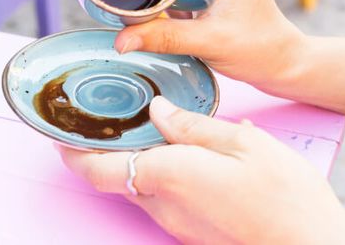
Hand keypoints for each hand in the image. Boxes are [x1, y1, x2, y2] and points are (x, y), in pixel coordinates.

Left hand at [59, 97, 344, 243]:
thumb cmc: (284, 195)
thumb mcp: (242, 142)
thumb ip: (193, 126)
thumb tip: (159, 112)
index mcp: (168, 176)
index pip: (98, 170)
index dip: (73, 153)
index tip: (59, 136)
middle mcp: (164, 205)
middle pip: (116, 178)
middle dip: (104, 153)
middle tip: (105, 122)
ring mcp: (179, 223)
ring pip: (139, 189)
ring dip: (133, 162)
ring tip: (147, 130)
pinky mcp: (194, 231)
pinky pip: (163, 199)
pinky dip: (159, 175)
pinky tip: (186, 155)